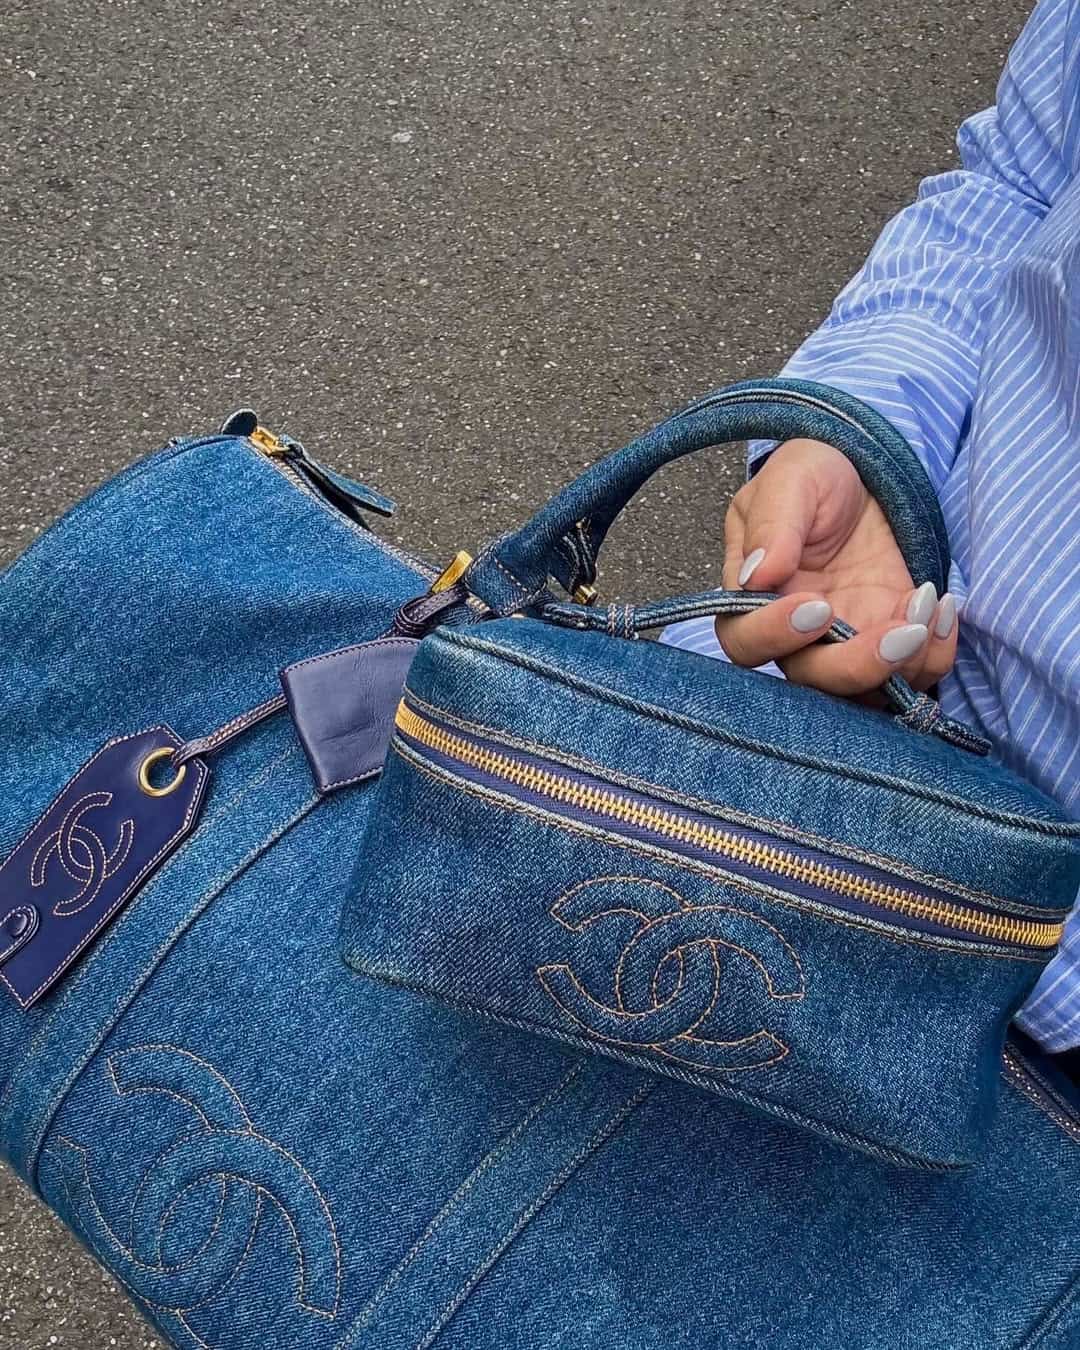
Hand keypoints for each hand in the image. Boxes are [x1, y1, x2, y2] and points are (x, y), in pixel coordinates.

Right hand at [714, 438, 956, 694]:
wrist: (869, 477)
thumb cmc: (818, 475)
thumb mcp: (793, 478)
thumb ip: (773, 524)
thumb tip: (757, 576)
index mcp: (754, 596)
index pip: (745, 639)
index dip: (775, 635)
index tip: (817, 604)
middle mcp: (795, 635)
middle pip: (811, 681)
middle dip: (856, 665)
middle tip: (899, 631)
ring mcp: (846, 644)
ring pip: (864, 692)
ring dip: (904, 663)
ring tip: (926, 603)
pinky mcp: (892, 644)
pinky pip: (914, 674)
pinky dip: (935, 653)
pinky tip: (940, 606)